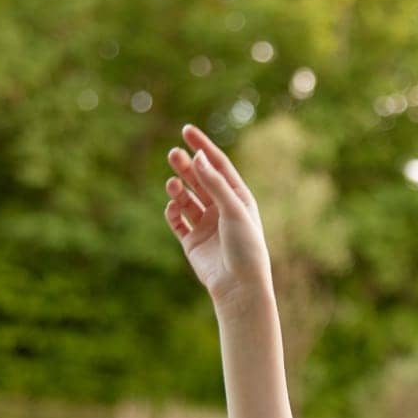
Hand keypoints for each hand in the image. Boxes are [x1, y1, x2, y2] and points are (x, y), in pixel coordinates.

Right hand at [164, 123, 271, 306]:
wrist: (239, 287)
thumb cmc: (245, 248)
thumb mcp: (233, 211)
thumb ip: (215, 184)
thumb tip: (197, 157)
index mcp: (238, 198)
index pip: (218, 165)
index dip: (203, 147)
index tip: (186, 130)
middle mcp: (221, 209)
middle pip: (199, 179)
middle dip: (186, 166)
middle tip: (173, 154)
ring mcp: (206, 225)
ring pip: (186, 198)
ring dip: (178, 188)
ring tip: (173, 184)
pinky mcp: (192, 242)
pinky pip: (177, 221)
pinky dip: (172, 211)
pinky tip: (172, 207)